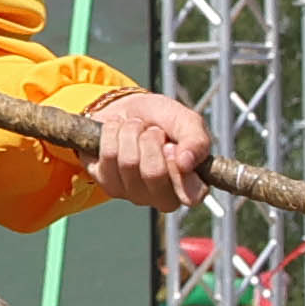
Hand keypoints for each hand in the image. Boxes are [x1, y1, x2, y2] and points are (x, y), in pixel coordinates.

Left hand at [91, 90, 213, 207]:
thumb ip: (197, 140)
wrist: (126, 108)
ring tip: (135, 128)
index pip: (191, 193)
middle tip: (152, 130)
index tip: (170, 145)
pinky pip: (108, 156)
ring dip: (130, 133)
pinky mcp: (109, 185)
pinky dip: (112, 134)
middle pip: (154, 173)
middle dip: (151, 139)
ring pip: (128, 162)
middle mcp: (164, 197)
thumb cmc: (162, 120)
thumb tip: (186, 163)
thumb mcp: (186, 121)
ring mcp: (134, 194)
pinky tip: (118, 133)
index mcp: (192, 186)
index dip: (177, 165)